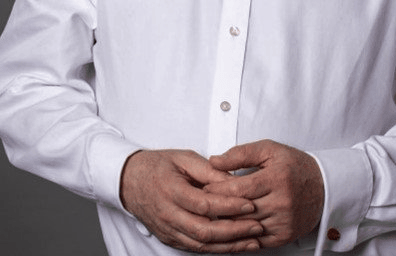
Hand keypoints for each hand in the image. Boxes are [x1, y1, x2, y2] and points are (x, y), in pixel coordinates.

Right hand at [120, 149, 263, 251]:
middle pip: (205, 230)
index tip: (250, 203)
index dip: (229, 206)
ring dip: (229, 245)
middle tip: (257, 226)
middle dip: (235, 231)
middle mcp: (169, 214)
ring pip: (202, 245)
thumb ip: (209, 169)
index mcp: (172, 190)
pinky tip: (234, 246)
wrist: (130, 180)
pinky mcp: (170, 238)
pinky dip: (217, 249)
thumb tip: (234, 179)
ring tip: (252, 241)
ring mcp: (169, 230)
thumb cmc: (157, 165)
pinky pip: (196, 248)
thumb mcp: (184, 158)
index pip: (205, 204)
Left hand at [206, 139, 324, 247]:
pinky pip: (256, 240)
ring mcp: (284, 222)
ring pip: (245, 227)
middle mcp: (282, 202)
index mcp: (277, 178)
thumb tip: (214, 161)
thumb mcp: (269, 150)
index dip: (217, 188)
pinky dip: (242, 234)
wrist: (323, 186)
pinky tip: (232, 226)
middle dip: (218, 206)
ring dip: (228, 221)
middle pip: (240, 210)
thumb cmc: (294, 166)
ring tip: (214, 213)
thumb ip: (241, 153)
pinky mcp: (284, 236)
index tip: (205, 186)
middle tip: (204, 201)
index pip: (238, 189)